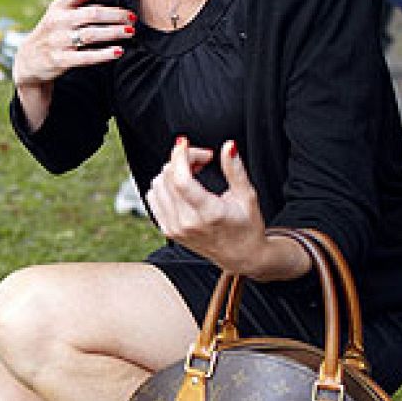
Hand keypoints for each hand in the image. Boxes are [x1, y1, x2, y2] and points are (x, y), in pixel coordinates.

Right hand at [11, 0, 135, 89]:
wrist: (28, 60)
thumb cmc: (52, 31)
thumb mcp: (60, 10)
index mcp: (58, 6)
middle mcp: (57, 21)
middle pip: (90, 13)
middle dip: (114, 14)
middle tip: (132, 17)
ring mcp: (58, 41)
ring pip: (90, 34)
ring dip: (113, 32)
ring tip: (130, 31)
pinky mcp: (60, 60)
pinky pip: (84, 57)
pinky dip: (102, 55)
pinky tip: (118, 51)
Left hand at [145, 137, 271, 276]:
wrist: (241, 256)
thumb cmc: (248, 227)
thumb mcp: (247, 196)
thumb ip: (235, 170)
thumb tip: (229, 146)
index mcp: (209, 214)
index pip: (181, 180)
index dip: (180, 157)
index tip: (186, 144)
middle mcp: (187, 222)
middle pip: (168, 178)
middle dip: (182, 160)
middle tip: (202, 159)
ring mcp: (174, 228)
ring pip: (157, 185)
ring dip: (172, 171)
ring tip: (193, 172)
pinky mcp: (167, 230)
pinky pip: (153, 198)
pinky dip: (163, 185)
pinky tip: (181, 185)